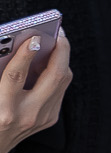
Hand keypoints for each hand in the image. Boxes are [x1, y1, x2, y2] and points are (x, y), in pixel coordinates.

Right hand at [0, 30, 71, 152]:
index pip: (16, 77)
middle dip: (59, 52)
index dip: (24, 55)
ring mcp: (42, 119)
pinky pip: (59, 89)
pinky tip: (52, 59)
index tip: (33, 38)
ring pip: (62, 82)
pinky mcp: (49, 120)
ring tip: (57, 40)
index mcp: (4, 111)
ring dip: (61, 59)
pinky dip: (57, 72)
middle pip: (53, 78)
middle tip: (57, 33)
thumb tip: (17, 49)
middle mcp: (26, 116)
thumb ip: (0, 73)